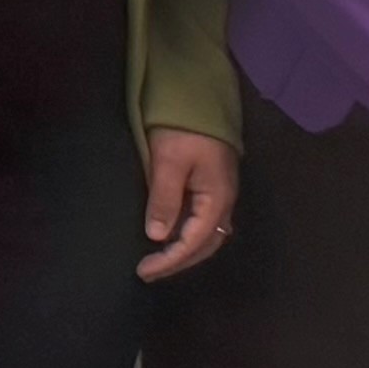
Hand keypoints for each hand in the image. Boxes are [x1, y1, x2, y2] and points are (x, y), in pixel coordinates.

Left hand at [137, 126, 236, 279]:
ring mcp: (220, 193)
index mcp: (217, 199)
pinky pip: (203, 221)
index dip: (170, 260)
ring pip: (207, 234)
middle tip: (148, 272)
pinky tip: (170, 237)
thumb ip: (164, 199)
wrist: (198, 95)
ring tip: (157, 260)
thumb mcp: (168, 162)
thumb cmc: (183, 127)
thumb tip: (158, 236)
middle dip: (178, 262)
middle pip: (205, 244)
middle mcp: (224, 201)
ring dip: (184, 251)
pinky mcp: (212, 185)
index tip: (144, 270)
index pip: (194, 242)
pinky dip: (187, 235)